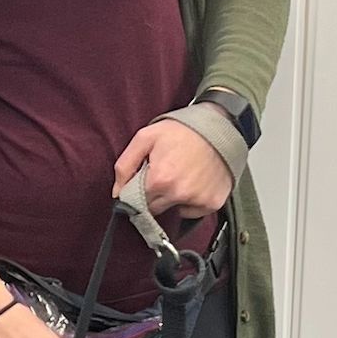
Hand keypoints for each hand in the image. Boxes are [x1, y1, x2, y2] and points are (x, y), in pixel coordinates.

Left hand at [113, 119, 232, 219]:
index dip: (137, 191)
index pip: (136, 202)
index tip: (145, 180)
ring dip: (172, 198)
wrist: (219, 126)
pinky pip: (192, 212)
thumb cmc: (182, 130)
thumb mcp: (146, 137)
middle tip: (164, 174)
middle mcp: (179, 194)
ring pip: (173, 210)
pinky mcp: (212, 203)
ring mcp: (198, 200)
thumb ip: (125, 166)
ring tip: (181, 175)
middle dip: (155, 195)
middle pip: (154, 209)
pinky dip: (190, 201)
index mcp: (159, 180)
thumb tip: (117, 193)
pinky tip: (194, 182)